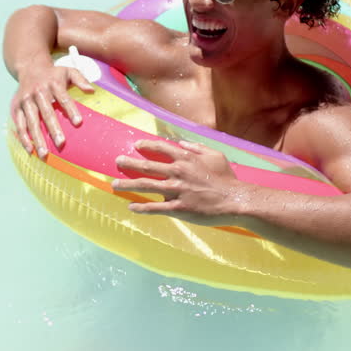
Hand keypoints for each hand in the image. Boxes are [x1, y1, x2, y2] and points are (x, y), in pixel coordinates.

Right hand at [10, 63, 94, 157]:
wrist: (30, 68)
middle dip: (53, 129)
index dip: (71, 110)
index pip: (63, 98)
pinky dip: (23, 138)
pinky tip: (30, 150)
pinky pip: (19, 125)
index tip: (78, 123)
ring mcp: (26, 100)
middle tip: (61, 144)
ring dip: (37, 138)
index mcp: (53, 84)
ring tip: (44, 154)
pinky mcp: (17, 107)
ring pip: (31, 121)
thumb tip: (91, 91)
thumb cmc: (53, 74)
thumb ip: (80, 79)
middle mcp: (38, 92)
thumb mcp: (68, 71)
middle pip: (46, 112)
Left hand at [112, 140, 252, 225]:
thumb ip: (197, 147)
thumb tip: (182, 143)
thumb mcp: (215, 155)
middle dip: (129, 163)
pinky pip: (156, 208)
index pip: (161, 148)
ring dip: (128, 184)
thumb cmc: (226, 178)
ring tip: (114, 184)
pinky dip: (142, 207)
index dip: (146, 146)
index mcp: (186, 159)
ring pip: (146, 186)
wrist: (235, 200)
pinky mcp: (178, 208)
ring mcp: (177, 191)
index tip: (135, 145)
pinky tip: (131, 206)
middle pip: (147, 166)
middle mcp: (178, 172)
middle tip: (117, 161)